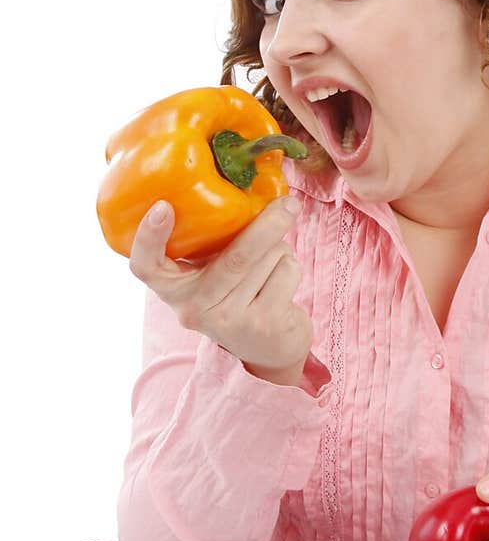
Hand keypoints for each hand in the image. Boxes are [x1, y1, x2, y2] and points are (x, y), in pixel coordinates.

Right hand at [128, 195, 313, 379]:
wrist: (266, 351)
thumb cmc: (235, 295)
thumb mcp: (210, 273)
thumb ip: (211, 243)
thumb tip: (242, 189)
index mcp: (174, 289)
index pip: (146, 267)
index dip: (148, 237)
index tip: (163, 206)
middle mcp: (195, 309)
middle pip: (234, 258)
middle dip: (266, 224)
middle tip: (289, 202)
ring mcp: (229, 320)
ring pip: (268, 259)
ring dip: (279, 250)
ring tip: (269, 264)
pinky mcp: (263, 325)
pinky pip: (286, 272)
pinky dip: (290, 267)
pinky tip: (280, 283)